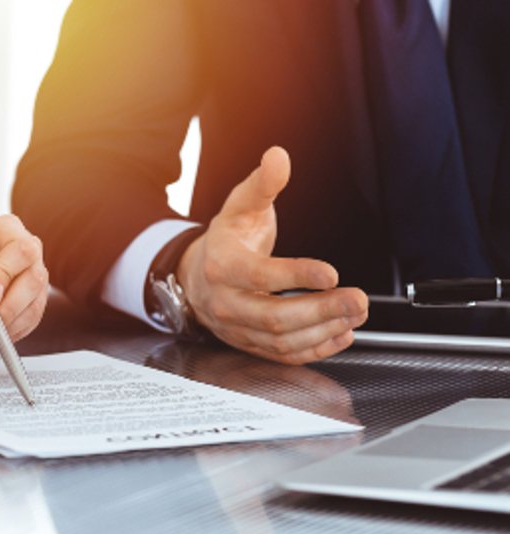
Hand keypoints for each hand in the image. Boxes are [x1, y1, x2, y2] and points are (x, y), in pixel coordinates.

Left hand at [0, 215, 48, 349]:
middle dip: (8, 308)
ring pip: (33, 306)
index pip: (21, 250)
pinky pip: (27, 324)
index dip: (7, 274)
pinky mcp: (30, 305)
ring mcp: (31, 281)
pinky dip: (6, 336)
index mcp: (5, 232)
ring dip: (5, 327)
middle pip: (34, 280)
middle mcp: (25, 254)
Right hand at [176, 147, 368, 363]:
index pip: (259, 277)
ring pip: (282, 339)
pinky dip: (316, 349)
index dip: (296, 276)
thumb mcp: (240, 206)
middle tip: (357, 299)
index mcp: (222, 266)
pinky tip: (341, 333)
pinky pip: (284, 354)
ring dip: (324, 330)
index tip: (331, 273)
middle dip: (321, 310)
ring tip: (355, 314)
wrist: (198, 276)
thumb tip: (278, 157)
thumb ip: (263, 183)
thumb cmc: (227, 241)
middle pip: (273, 316)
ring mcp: (237, 327)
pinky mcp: (251, 343)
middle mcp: (226, 302)